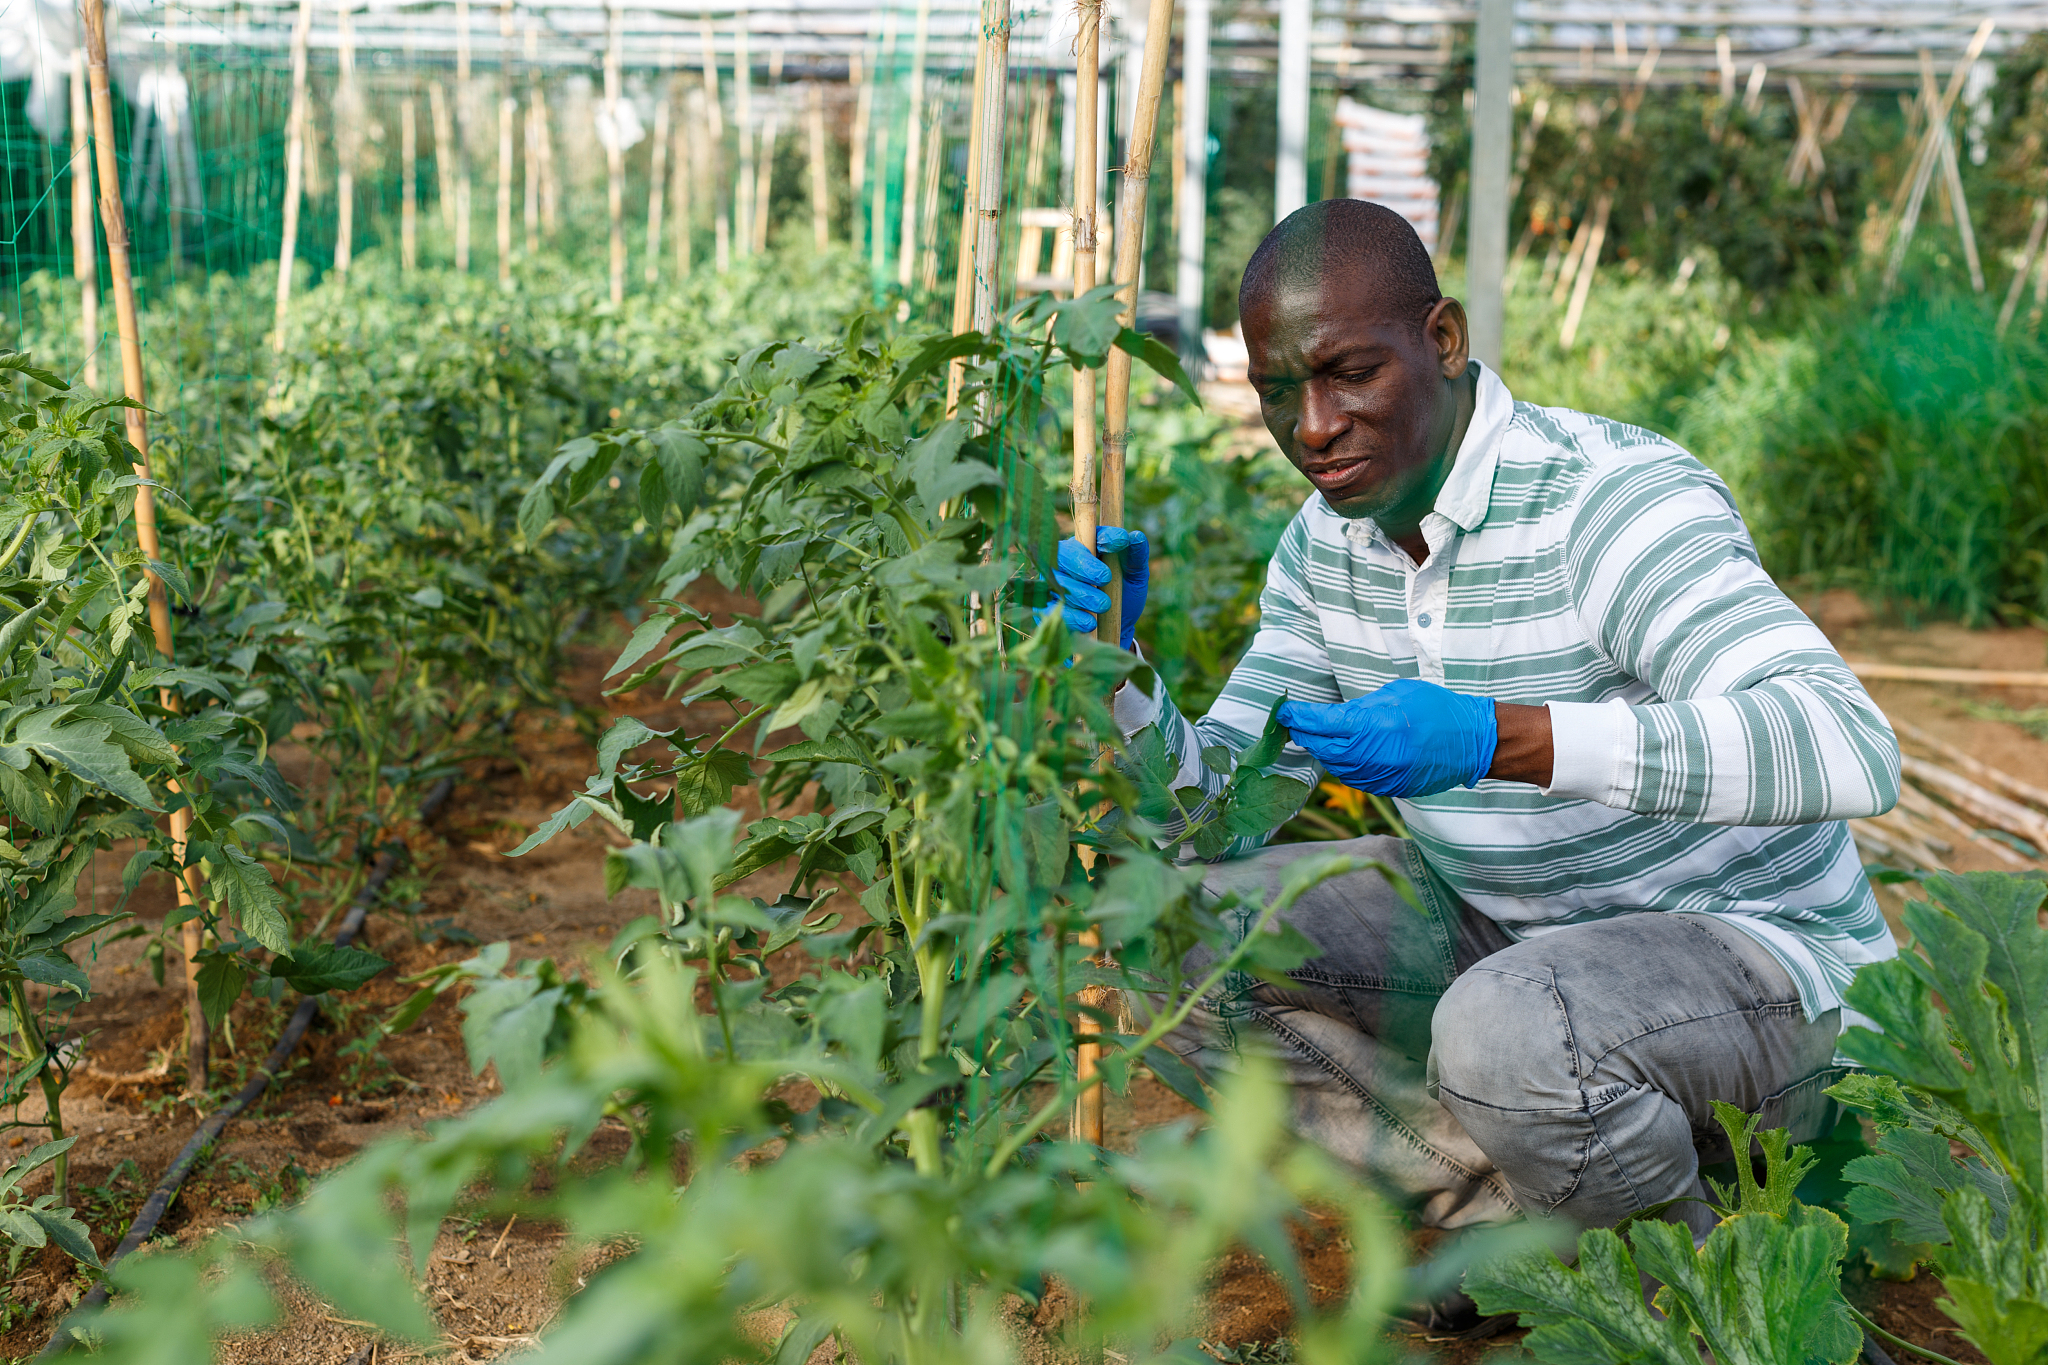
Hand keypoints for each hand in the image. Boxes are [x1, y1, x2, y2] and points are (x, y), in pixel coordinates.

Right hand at [1041, 527, 1148, 648]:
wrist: (1116, 629)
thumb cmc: (1124, 596)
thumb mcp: (1136, 577)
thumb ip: (1136, 557)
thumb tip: (1136, 537)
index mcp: (1087, 546)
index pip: (1090, 533)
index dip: (1104, 536)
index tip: (1120, 542)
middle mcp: (1065, 561)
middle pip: (1063, 554)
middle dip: (1084, 565)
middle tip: (1105, 578)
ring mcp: (1051, 585)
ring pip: (1057, 582)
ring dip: (1081, 594)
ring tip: (1104, 605)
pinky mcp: (1045, 609)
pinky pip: (1049, 609)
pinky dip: (1071, 616)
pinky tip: (1090, 623)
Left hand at [1278, 678, 1498, 797]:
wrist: (1472, 743)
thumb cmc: (1436, 709)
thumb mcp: (1396, 694)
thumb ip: (1362, 706)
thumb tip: (1335, 715)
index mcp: (1373, 725)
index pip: (1323, 723)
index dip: (1299, 717)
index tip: (1284, 712)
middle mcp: (1372, 755)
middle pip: (1323, 749)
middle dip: (1305, 736)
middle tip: (1293, 725)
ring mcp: (1381, 776)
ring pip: (1337, 767)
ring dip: (1322, 752)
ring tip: (1313, 738)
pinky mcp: (1389, 788)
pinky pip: (1356, 779)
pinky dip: (1342, 766)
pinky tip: (1340, 755)